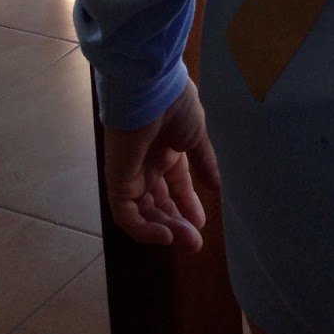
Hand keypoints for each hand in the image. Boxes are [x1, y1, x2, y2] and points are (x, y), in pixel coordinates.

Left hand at [103, 79, 220, 250]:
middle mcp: (146, 164)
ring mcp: (131, 174)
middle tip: (196, 243)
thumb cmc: (176, 106)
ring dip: (165, 228)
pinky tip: (166, 234)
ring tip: (186, 240)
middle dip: (178, 222)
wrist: (150, 90)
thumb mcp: (196, 135)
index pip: (175, 185)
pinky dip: (144, 229)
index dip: (188, 204)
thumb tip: (216, 186)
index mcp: (165, 150)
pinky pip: (127, 214)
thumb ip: (203, 162)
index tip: (202, 224)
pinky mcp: (117, 181)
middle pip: (160, 203)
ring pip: (144, 212)